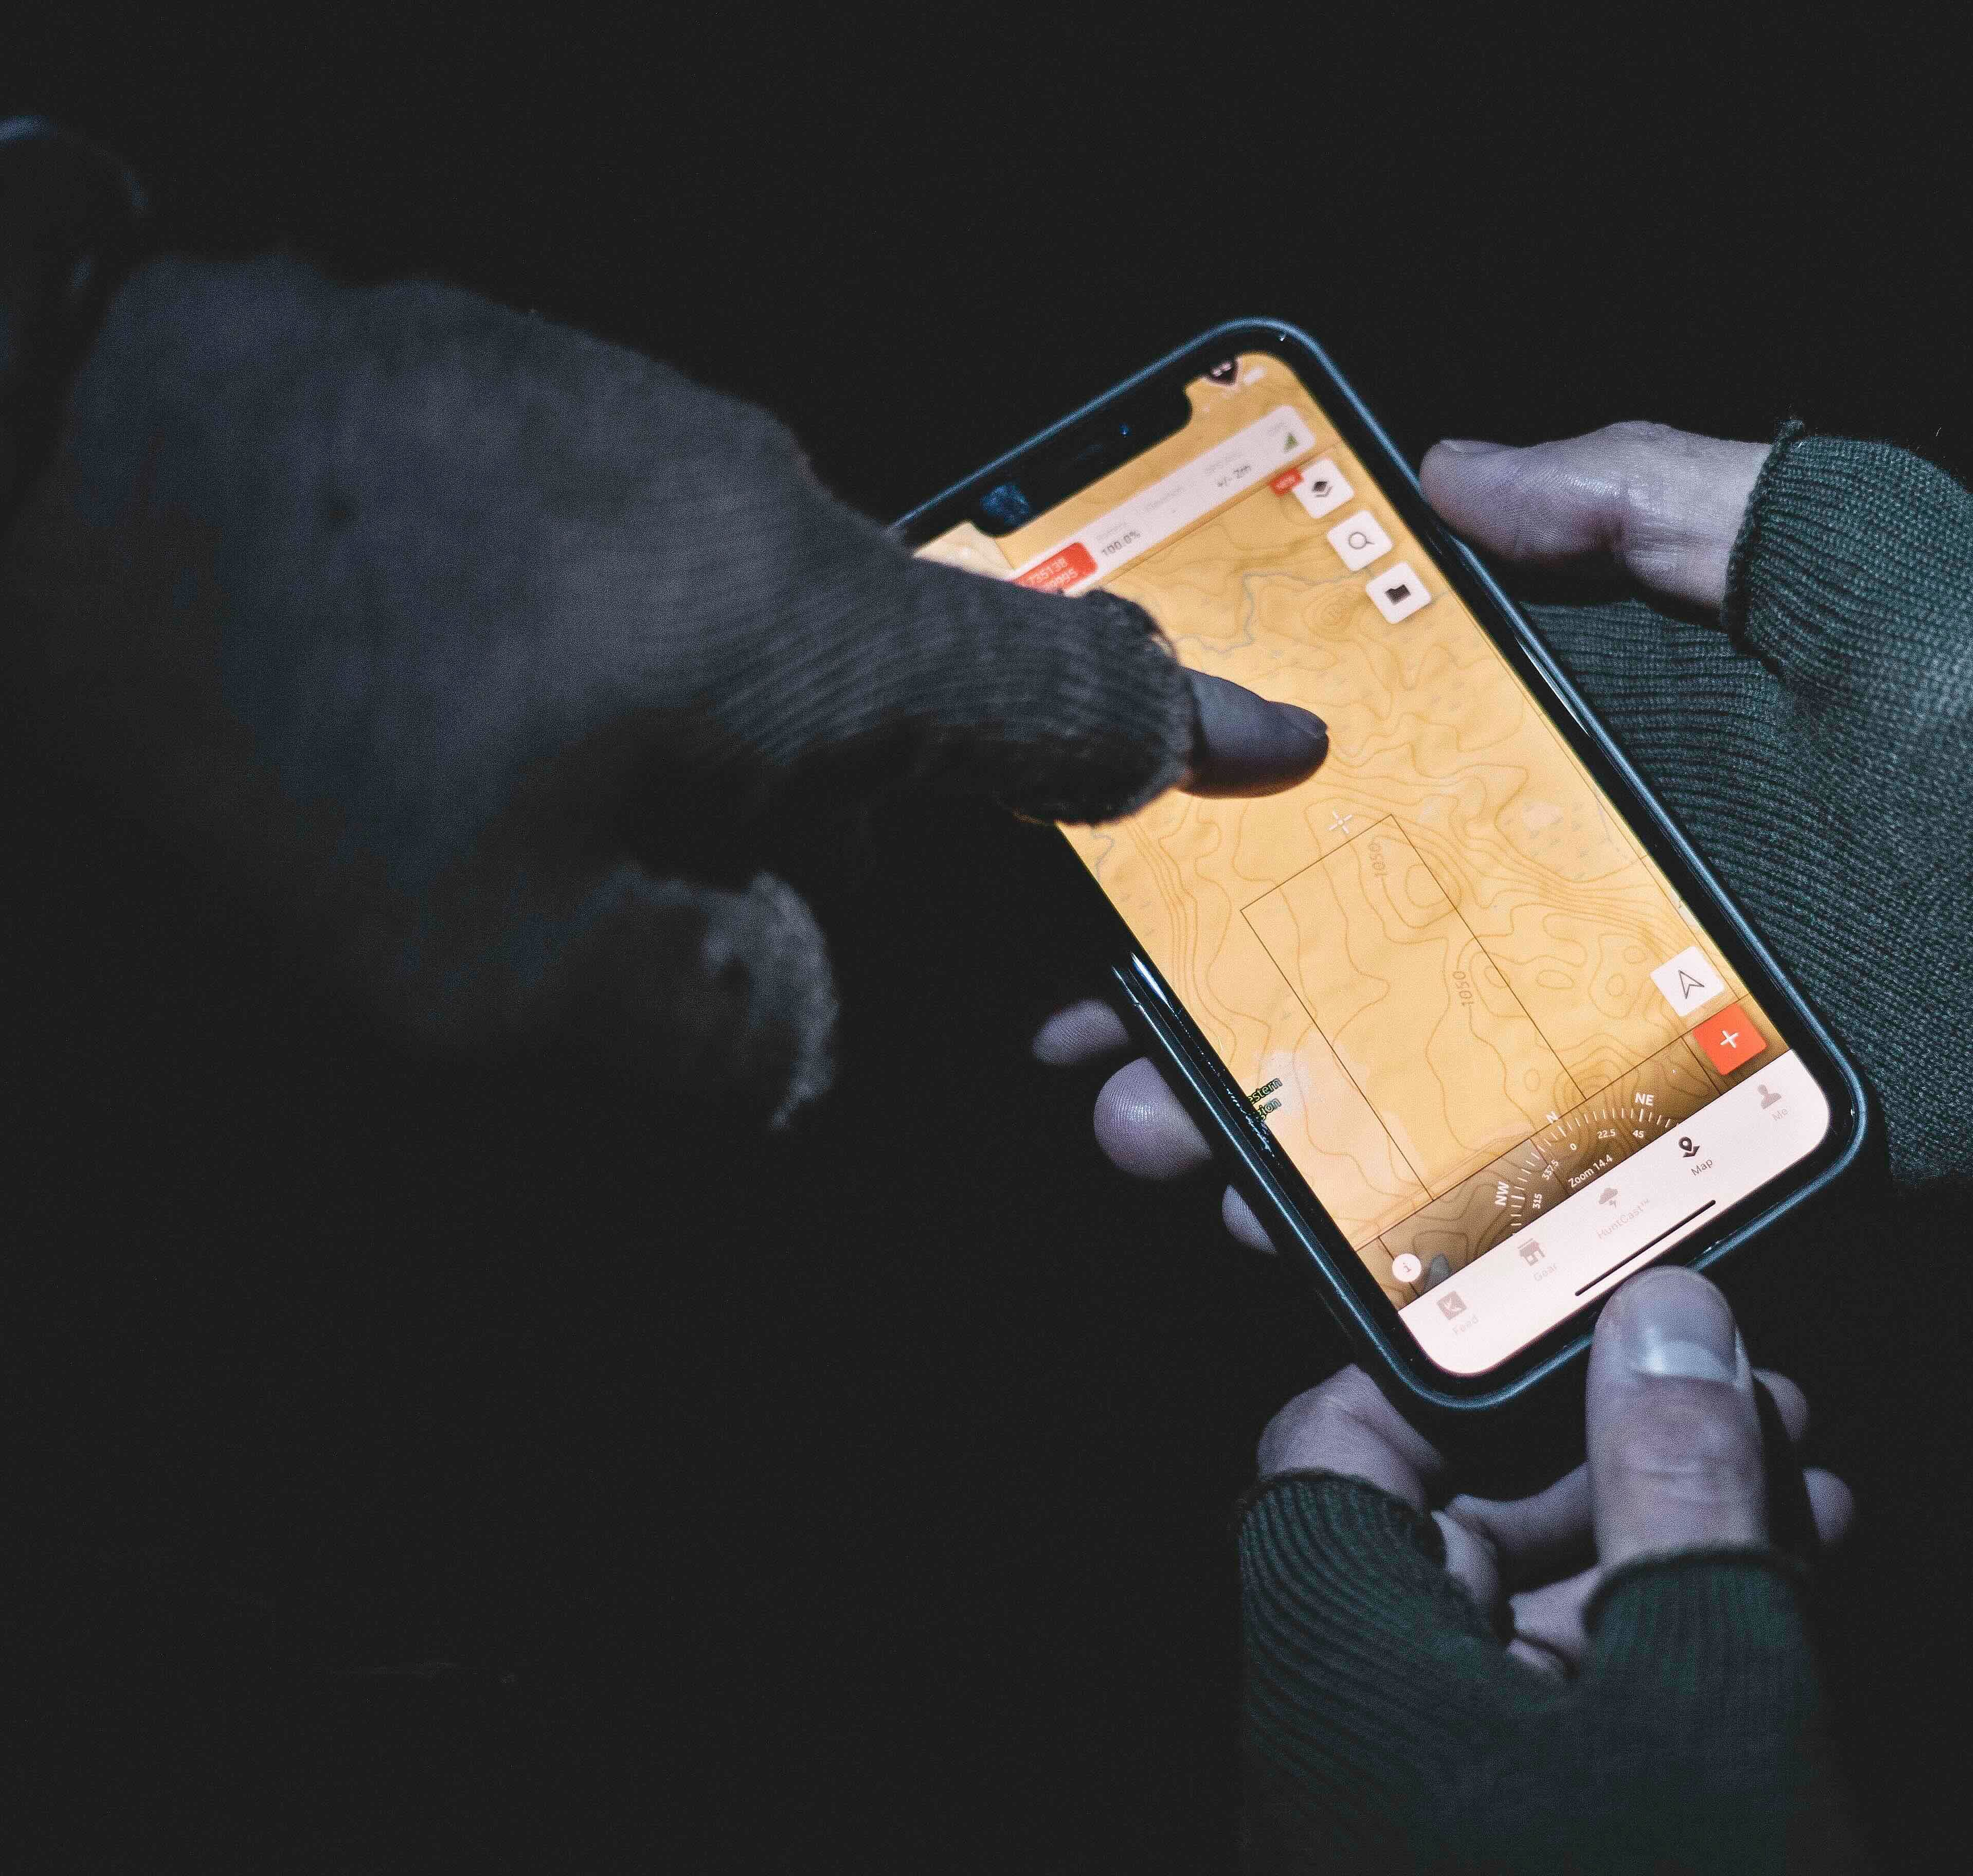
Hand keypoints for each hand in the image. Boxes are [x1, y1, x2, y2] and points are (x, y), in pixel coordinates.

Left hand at [0, 254, 1326, 1126]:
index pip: (1063, 692)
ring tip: (491, 790)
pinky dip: (572, 634)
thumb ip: (725, 1020)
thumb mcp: (506, 971)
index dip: (1186, 738)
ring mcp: (627, 415)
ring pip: (725, 611)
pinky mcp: (510, 381)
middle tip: (693, 891)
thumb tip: (800, 1022)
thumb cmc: (276, 715)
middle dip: (826, 799)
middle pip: (874, 673)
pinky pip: (610, 536)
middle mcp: (753, 496)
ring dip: (664, 721)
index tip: (1283, 744)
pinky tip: (432, 686)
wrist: (35, 440)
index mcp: (806, 631)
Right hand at [1056, 409, 1972, 1198]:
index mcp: (1622, 762)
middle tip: (1090, 1043)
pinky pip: (1549, 1202)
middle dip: (1225, 1000)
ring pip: (1430, 1093)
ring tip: (1159, 1147)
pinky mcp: (1717, 1158)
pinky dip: (1435, 1230)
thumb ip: (1652, 499)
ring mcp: (1659, 1045)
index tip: (1120, 847)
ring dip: (1282, 1126)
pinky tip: (1313, 1241)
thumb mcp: (1848, 534)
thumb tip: (1457, 465)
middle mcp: (1616, 908)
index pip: (1392, 791)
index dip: (1251, 821)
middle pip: (1376, 959)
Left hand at [1238, 1267, 1861, 1865]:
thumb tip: (1665, 1320)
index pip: (1337, 1449)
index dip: (1453, 1358)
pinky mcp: (1505, 1837)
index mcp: (1343, 1677)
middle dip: (1610, 1438)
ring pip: (1528, 1615)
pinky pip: (1565, 1708)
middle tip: (1738, 1380)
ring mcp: (1426, 1793)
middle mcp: (1350, 1731)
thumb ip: (1680, 1491)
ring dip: (1659, 1530)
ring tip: (1792, 1474)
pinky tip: (1779, 1586)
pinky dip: (1660, 1636)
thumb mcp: (1711, 1689)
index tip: (1580, 1304)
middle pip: (1450, 1524)